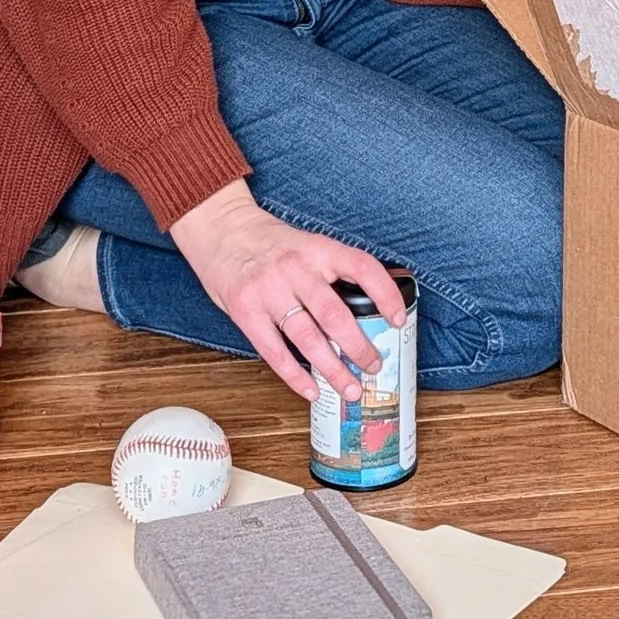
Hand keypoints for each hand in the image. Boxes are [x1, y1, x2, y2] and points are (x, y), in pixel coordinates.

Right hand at [171, 179, 405, 403]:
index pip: (362, 267)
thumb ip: (329, 271)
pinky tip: (312, 390)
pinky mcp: (245, 310)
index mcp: (317, 248)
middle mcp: (295, 268)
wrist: (221, 228)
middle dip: (359, 347)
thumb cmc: (268, 240)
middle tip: (374, 367)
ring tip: (350, 388)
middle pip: (336, 314)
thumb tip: (367, 308)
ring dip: (333, 369)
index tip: (398, 319)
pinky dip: (295, 376)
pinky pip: (274, 351)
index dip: (385, 294)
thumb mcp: (306, 243)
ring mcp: (269, 290)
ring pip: (308, 338)